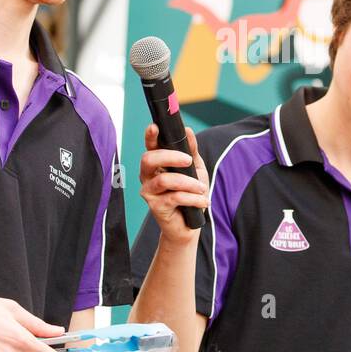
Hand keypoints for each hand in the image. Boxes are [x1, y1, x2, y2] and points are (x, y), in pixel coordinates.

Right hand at [139, 125, 209, 243]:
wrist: (189, 225)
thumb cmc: (190, 195)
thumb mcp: (195, 169)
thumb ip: (191, 150)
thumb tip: (187, 130)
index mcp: (156, 165)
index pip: (150, 147)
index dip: (150, 136)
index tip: (155, 126)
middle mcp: (148, 177)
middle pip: (149, 159)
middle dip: (170, 157)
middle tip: (188, 160)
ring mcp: (149, 192)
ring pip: (164, 180)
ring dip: (188, 183)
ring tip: (202, 188)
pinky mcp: (156, 207)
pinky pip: (175, 197)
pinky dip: (193, 198)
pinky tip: (203, 202)